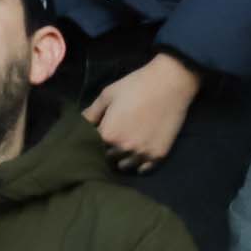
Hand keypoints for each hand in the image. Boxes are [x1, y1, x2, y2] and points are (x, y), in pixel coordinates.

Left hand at [84, 52, 200, 173]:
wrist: (171, 82)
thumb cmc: (136, 85)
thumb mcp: (108, 94)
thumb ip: (91, 113)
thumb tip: (78, 124)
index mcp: (108, 134)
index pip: (91, 147)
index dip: (93, 141)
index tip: (98, 134)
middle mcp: (123, 149)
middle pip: (107, 159)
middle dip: (106, 151)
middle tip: (112, 139)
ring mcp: (142, 153)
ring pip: (124, 166)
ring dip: (122, 159)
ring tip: (125, 147)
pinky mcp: (159, 154)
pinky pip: (144, 169)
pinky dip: (139, 164)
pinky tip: (138, 154)